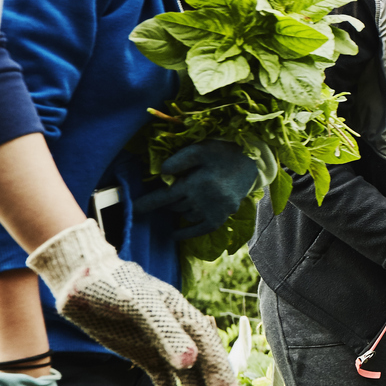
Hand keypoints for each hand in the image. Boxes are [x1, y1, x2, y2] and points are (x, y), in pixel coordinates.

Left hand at [28, 220, 239, 385]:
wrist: (81, 283)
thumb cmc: (112, 284)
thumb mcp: (138, 304)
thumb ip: (165, 332)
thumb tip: (191, 362)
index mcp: (183, 316)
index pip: (209, 348)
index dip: (221, 373)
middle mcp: (177, 333)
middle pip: (203, 364)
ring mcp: (161, 346)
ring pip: (186, 376)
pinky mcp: (145, 356)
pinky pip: (163, 383)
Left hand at [132, 141, 259, 238]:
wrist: (251, 161)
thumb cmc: (221, 153)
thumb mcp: (198, 150)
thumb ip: (177, 161)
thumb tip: (160, 174)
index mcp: (197, 183)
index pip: (165, 197)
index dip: (147, 204)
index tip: (133, 209)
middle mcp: (206, 200)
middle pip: (174, 206)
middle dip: (166, 201)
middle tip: (166, 192)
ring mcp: (215, 210)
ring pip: (185, 215)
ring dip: (178, 209)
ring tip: (181, 198)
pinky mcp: (222, 216)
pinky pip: (200, 229)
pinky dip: (186, 233)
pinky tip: (174, 235)